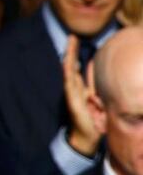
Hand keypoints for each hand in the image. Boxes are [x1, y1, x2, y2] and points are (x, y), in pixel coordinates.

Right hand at [63, 35, 100, 156]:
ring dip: (68, 57)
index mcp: (80, 88)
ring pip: (69, 71)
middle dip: (71, 51)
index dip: (77, 54)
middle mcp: (74, 88)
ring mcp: (72, 93)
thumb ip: (100, 91)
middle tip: (72, 37)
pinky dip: (68, 73)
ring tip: (70, 45)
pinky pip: (69, 84)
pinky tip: (67, 63)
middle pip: (72, 65)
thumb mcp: (100, 102)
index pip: (77, 67)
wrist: (87, 137)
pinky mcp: (72, 100)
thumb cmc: (95, 121)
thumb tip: (108, 79)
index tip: (78, 41)